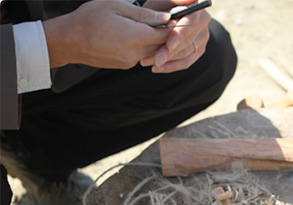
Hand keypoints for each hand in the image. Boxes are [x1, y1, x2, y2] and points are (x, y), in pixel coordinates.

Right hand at [42, 0, 170, 69]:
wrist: (69, 40)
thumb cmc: (89, 18)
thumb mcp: (116, 6)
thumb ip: (143, 14)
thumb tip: (165, 18)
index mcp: (134, 37)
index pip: (165, 35)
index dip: (174, 26)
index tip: (178, 18)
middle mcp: (135, 53)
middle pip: (162, 46)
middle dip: (167, 35)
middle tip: (168, 22)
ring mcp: (130, 62)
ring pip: (152, 52)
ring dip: (154, 41)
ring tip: (149, 26)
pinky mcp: (125, 65)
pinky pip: (140, 56)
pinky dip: (142, 47)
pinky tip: (134, 35)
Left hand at [139, 0, 211, 72]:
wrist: (156, 12)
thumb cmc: (157, 5)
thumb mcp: (160, 0)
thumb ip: (176, 0)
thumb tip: (191, 0)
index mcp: (196, 8)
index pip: (191, 24)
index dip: (180, 35)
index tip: (169, 45)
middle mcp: (203, 22)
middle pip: (189, 41)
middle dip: (170, 52)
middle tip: (155, 60)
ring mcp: (202, 37)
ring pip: (187, 53)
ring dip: (169, 61)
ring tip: (151, 64)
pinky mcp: (198, 49)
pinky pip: (187, 61)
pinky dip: (172, 66)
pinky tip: (158, 68)